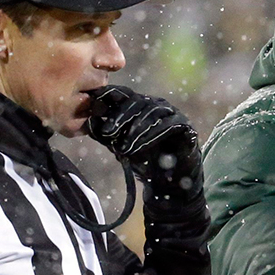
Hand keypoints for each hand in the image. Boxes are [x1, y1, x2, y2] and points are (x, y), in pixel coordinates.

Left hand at [85, 85, 202, 208]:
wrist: (170, 181)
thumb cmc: (145, 161)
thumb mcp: (120, 146)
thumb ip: (106, 135)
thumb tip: (88, 121)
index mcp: (140, 106)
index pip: (124, 93)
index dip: (109, 94)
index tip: (94, 101)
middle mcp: (157, 105)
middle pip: (138, 101)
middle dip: (120, 116)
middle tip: (108, 132)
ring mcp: (172, 114)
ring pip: (153, 112)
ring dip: (136, 130)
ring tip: (123, 148)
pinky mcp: (185, 126)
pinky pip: (170, 125)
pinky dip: (153, 135)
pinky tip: (140, 148)